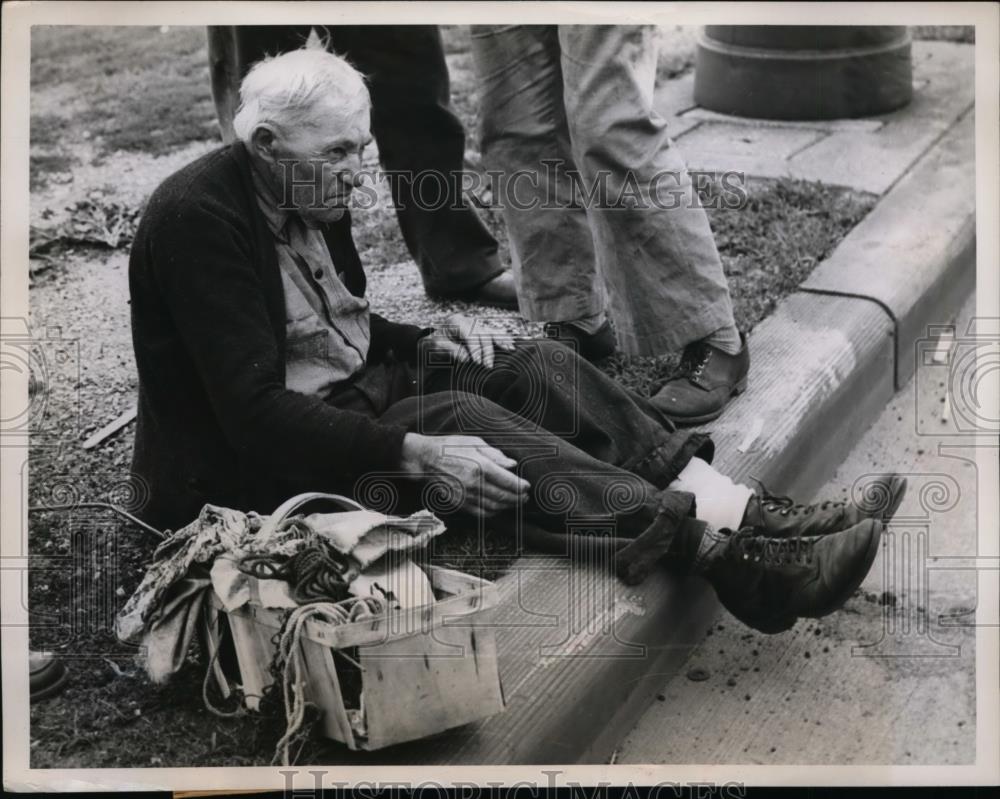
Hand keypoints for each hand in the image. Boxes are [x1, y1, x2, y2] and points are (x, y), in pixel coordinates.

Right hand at [399, 433, 529, 518]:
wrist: (425, 460)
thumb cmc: (450, 447)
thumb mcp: (474, 442)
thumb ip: (495, 454)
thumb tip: (512, 465)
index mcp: (480, 466)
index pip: (507, 481)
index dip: (521, 486)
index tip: (527, 486)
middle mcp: (474, 483)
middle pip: (503, 496)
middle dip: (518, 498)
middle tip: (526, 497)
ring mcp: (466, 495)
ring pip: (494, 507)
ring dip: (508, 506)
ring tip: (516, 502)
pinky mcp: (460, 503)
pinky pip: (481, 513)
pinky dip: (494, 512)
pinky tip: (500, 508)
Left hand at [422, 314, 514, 368]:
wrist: (432, 341)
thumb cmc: (433, 344)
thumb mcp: (436, 347)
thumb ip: (451, 350)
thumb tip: (466, 358)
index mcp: (455, 322)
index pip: (469, 334)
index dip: (475, 348)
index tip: (477, 362)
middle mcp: (468, 321)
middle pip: (482, 334)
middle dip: (487, 350)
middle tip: (488, 366)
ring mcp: (475, 325)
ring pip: (491, 331)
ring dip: (500, 342)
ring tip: (510, 349)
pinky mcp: (480, 330)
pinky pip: (493, 333)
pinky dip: (502, 338)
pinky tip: (511, 344)